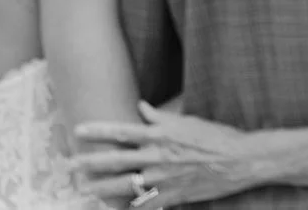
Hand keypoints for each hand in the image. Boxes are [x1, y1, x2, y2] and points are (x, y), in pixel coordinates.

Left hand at [72, 102, 269, 207]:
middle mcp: (157, 158)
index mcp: (160, 136)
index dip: (98, 131)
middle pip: (116, 162)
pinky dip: (133, 207)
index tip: (79, 130)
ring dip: (102, 189)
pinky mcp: (172, 197)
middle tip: (70, 165)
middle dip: (90, 164)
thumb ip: (161, 117)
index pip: (122, 132)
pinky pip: (146, 205)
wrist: (238, 161)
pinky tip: (120, 209)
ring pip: (125, 186)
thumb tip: (142, 107)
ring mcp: (163, 180)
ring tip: (85, 190)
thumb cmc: (215, 137)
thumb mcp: (187, 121)